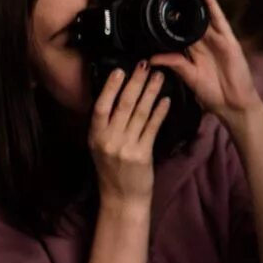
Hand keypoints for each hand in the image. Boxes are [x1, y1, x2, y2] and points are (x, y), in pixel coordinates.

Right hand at [89, 63, 169, 203]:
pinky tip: (167, 100)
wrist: (122, 198)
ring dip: (151, 92)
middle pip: (123, 105)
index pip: (100, 106)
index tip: (120, 69)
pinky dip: (160, 112)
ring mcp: (125, 147)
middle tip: (145, 65)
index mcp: (95, 136)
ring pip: (140, 113)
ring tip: (159, 76)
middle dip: (136, 83)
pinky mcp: (142, 154)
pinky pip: (152, 128)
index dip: (110, 87)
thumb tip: (115, 95)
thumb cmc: (112, 170)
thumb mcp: (100, 146)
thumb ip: (105, 125)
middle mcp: (108, 140)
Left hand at [149, 0, 261, 120]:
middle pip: (185, 12)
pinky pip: (218, 17)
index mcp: (192, 49)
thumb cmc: (214, 93)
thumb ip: (173, 64)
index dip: (163, 11)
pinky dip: (210, 1)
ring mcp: (216, 38)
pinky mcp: (227, 39)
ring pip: (199, 10)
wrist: (234, 105)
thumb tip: (151, 58)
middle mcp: (203, 40)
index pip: (174, 25)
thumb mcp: (188, 77)